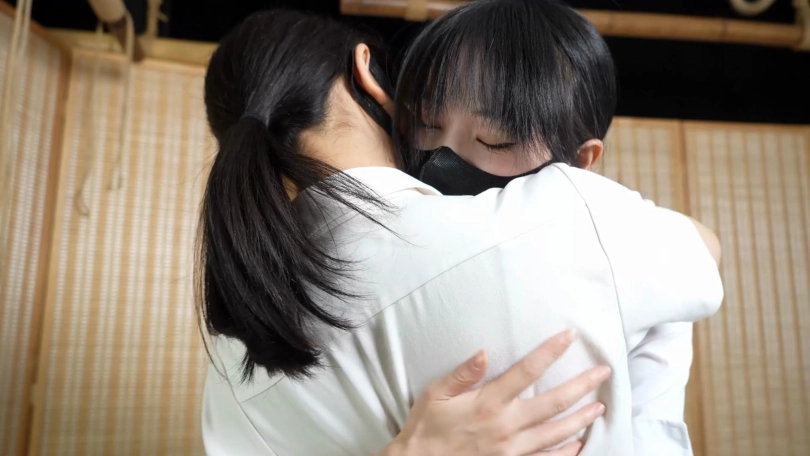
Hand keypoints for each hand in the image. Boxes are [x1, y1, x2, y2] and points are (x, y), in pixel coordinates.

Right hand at [379, 329, 609, 455]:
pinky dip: (567, 452)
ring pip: (557, 432)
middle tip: (604, 372)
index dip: (551, 351)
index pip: (527, 370)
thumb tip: (485, 352)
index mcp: (489, 402)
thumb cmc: (426, 428)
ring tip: (601, 406)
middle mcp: (506, 425)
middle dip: (582, 384)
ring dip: (582, 418)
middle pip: (554, 402)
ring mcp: (513, 450)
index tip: (570, 335)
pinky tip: (580, 443)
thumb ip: (463, 373)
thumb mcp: (436, 394)